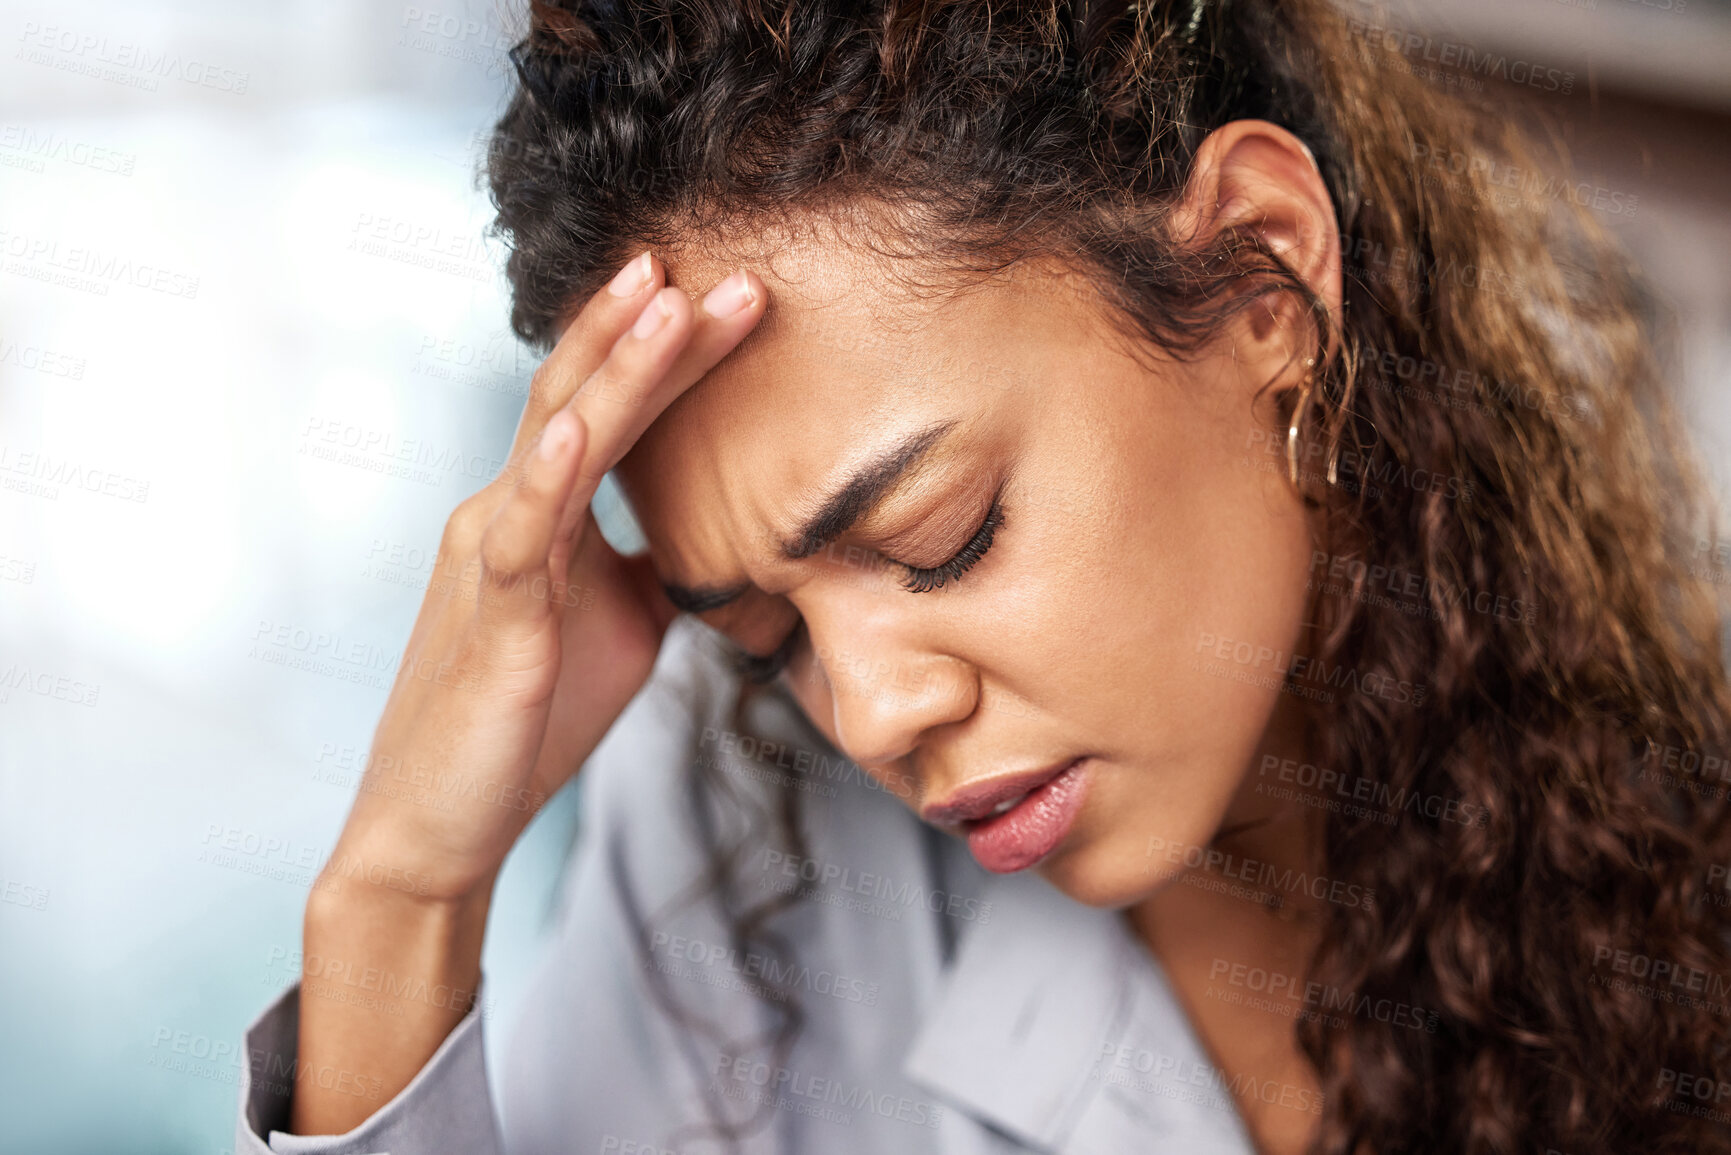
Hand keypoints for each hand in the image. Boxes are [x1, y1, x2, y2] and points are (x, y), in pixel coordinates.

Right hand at [289, 253, 765, 1136]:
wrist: (442, 823)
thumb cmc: (528, 720)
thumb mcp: (620, 628)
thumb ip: (658, 568)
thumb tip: (722, 539)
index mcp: (540, 516)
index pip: (612, 413)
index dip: (672, 355)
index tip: (738, 302)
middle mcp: (507, 514)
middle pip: (587, 399)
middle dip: (656, 332)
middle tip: (733, 276)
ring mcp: (495, 560)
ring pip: (557, 443)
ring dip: (615, 370)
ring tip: (668, 298)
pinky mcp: (495, 622)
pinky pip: (521, 539)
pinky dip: (547, 478)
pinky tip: (574, 428)